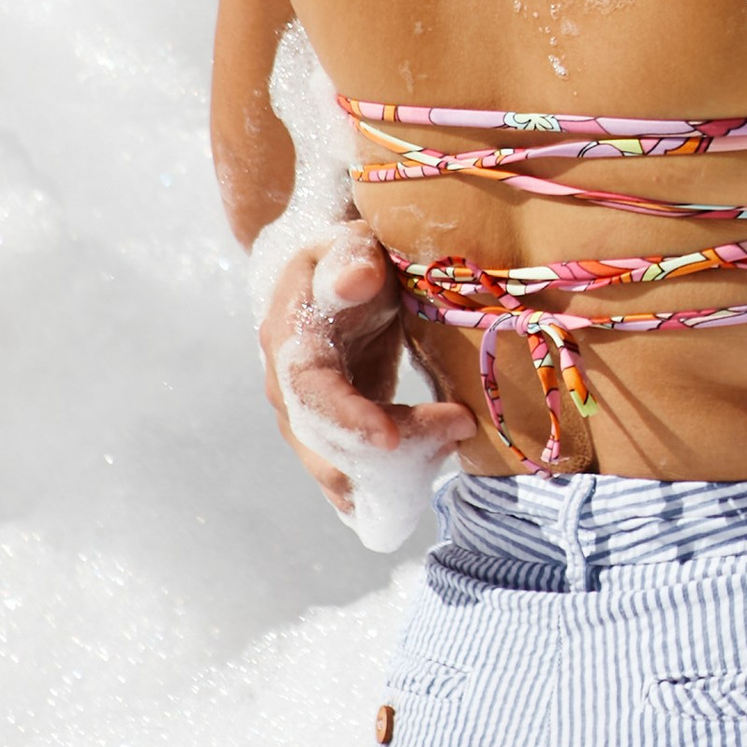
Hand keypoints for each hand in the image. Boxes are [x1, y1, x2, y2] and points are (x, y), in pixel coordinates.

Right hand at [259, 220, 471, 521]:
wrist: (329, 281)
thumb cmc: (349, 257)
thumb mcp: (350, 244)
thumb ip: (353, 257)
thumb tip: (357, 280)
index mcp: (291, 340)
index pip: (313, 391)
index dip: (348, 418)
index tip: (390, 438)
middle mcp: (288, 390)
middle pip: (328, 443)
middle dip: (390, 452)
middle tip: (458, 427)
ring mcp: (304, 419)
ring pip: (340, 465)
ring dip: (394, 470)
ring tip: (454, 440)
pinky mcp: (328, 435)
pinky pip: (348, 471)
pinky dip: (379, 490)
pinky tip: (406, 502)